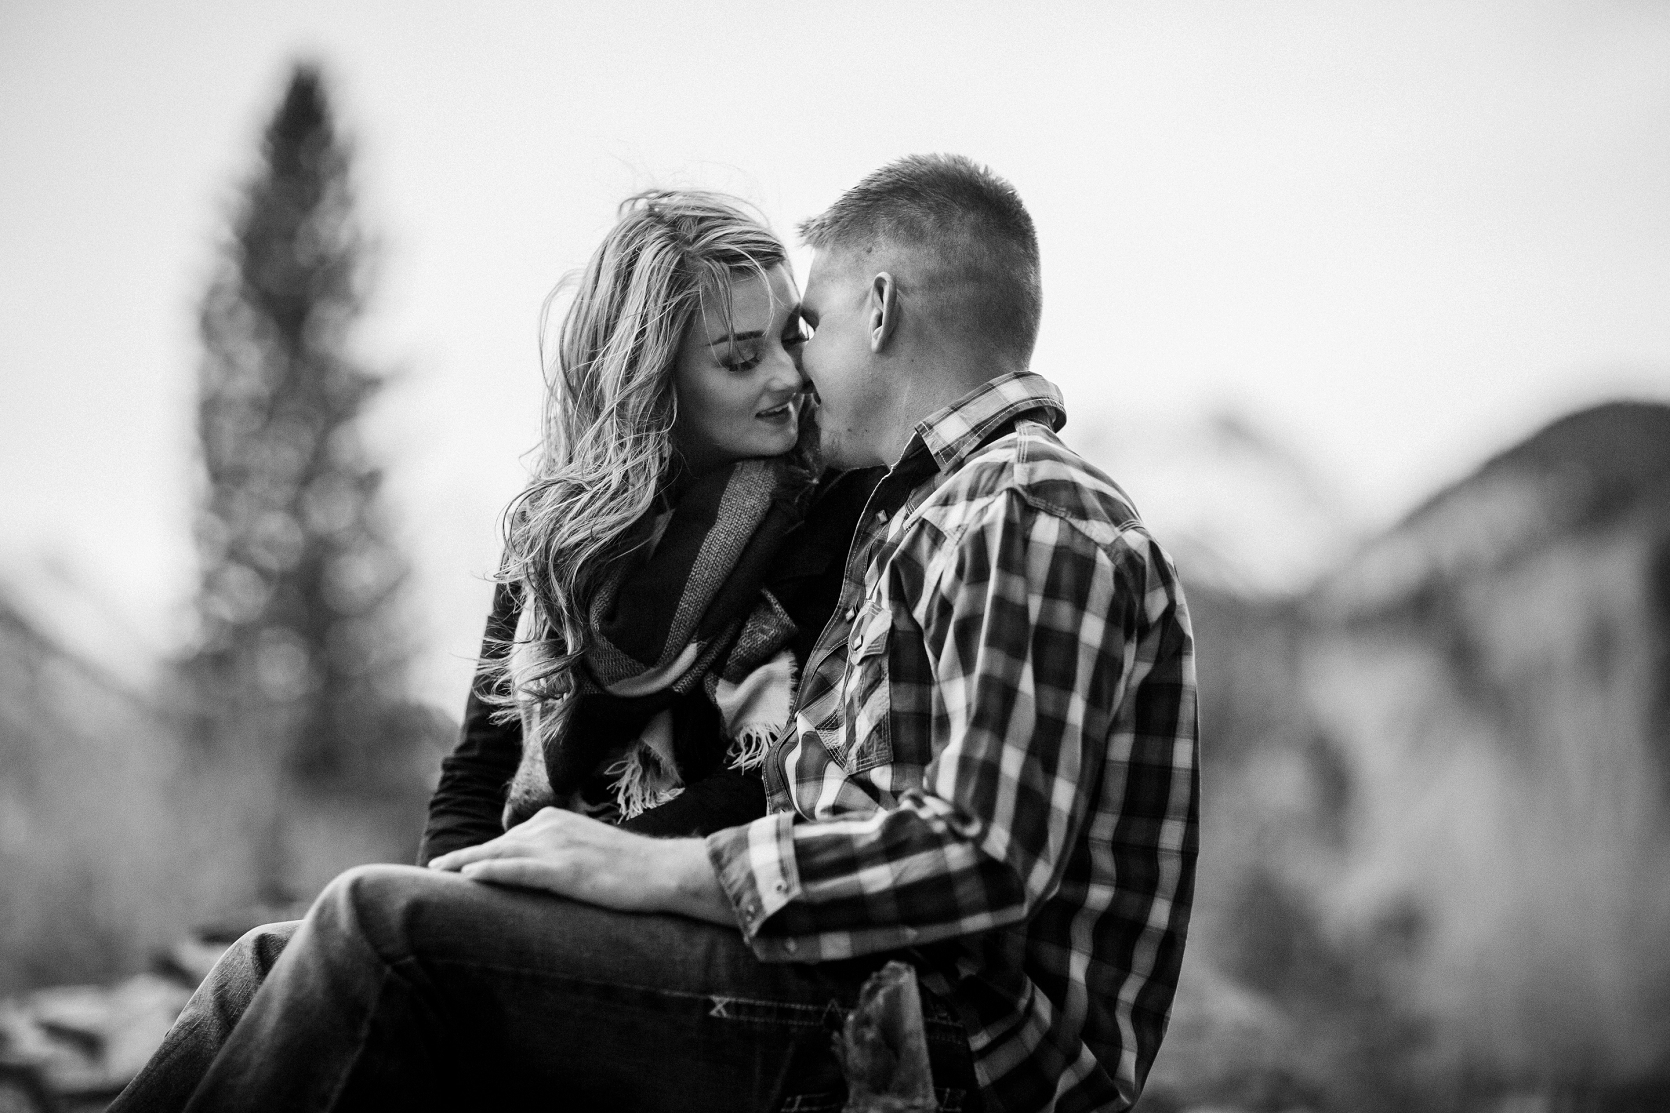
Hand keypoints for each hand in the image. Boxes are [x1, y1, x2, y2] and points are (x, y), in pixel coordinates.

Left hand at [427, 807, 735, 924]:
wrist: (664, 871)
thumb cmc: (633, 869)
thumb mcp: (590, 852)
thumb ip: (563, 854)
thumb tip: (544, 870)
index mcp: (556, 820)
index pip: (509, 838)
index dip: (481, 852)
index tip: (457, 865)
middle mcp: (551, 827)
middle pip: (496, 843)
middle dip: (462, 857)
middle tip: (433, 870)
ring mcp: (557, 847)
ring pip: (499, 854)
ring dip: (464, 865)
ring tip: (437, 876)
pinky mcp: (564, 870)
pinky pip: (518, 870)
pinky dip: (491, 871)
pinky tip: (468, 877)